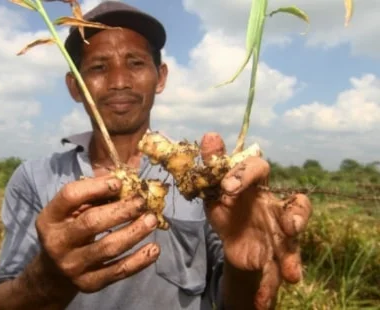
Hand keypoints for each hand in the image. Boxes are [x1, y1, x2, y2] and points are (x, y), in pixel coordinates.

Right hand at [35, 174, 159, 293]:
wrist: (53, 273)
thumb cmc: (69, 230)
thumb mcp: (70, 212)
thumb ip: (92, 196)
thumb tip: (126, 182)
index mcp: (50, 218)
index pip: (70, 196)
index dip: (96, 187)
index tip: (119, 183)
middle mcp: (57, 242)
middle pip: (91, 222)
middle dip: (121, 210)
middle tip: (142, 202)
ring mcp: (72, 265)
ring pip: (108, 247)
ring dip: (134, 232)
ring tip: (152, 220)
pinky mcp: (88, 283)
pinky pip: (118, 271)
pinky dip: (139, 260)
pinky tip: (154, 249)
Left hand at [200, 133, 312, 309]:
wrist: (231, 240)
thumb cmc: (226, 207)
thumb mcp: (212, 189)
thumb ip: (211, 166)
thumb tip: (210, 135)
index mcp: (256, 186)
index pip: (259, 169)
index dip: (245, 173)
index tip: (226, 186)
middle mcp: (274, 208)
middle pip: (294, 208)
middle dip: (296, 217)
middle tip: (289, 226)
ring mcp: (278, 235)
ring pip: (293, 245)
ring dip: (294, 259)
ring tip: (292, 275)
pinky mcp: (273, 259)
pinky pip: (274, 274)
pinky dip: (268, 288)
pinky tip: (260, 300)